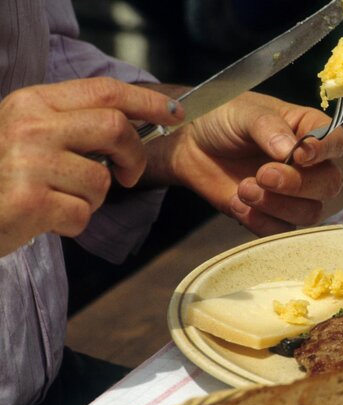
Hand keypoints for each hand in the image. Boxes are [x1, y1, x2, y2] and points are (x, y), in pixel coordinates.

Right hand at [0, 78, 182, 255]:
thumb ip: (71, 124)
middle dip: (134, 156)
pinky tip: (46, 218)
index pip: (105, 91)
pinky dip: (73, 223)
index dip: (147, 101)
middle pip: (115, 128)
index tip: (174, 113)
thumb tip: (130, 123)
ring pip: (101, 180)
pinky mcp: (30, 200)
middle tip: (128, 175)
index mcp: (33, 103)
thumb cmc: (3, 177)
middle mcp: (31, 126)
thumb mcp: (28, 134)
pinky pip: (83, 213)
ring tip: (60, 199)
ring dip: (92, 199)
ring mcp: (29, 162)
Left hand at [146, 91, 342, 235]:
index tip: (301, 155)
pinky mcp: (273, 215)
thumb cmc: (222, 119)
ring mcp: (293, 193)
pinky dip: (259, 220)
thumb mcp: (244, 112)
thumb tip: (291, 151)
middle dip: (297, 184)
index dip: (325, 150)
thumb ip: (269, 127)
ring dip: (278, 205)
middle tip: (263, 174)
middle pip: (328, 184)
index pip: (336, 141)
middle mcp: (309, 164)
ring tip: (244, 189)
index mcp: (308, 130)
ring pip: (310, 212)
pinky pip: (281, 229)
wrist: (190, 145)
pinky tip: (237, 203)